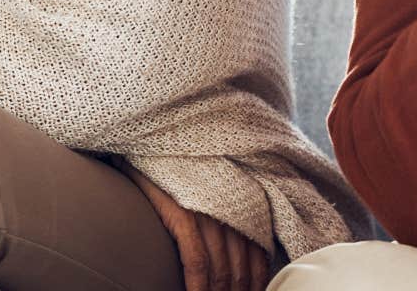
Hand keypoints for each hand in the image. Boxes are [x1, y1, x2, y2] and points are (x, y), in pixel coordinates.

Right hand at [123, 163, 268, 290]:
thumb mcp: (219, 189)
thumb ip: (234, 218)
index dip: (255, 286)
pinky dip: (197, 286)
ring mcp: (210, 213)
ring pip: (221, 272)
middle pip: (240, 272)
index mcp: (246, 207)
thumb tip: (245, 255)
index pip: (259, 260)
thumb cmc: (186, 168)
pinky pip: (197, 261)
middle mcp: (233, 211)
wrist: (156, 141)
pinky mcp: (185, 214)